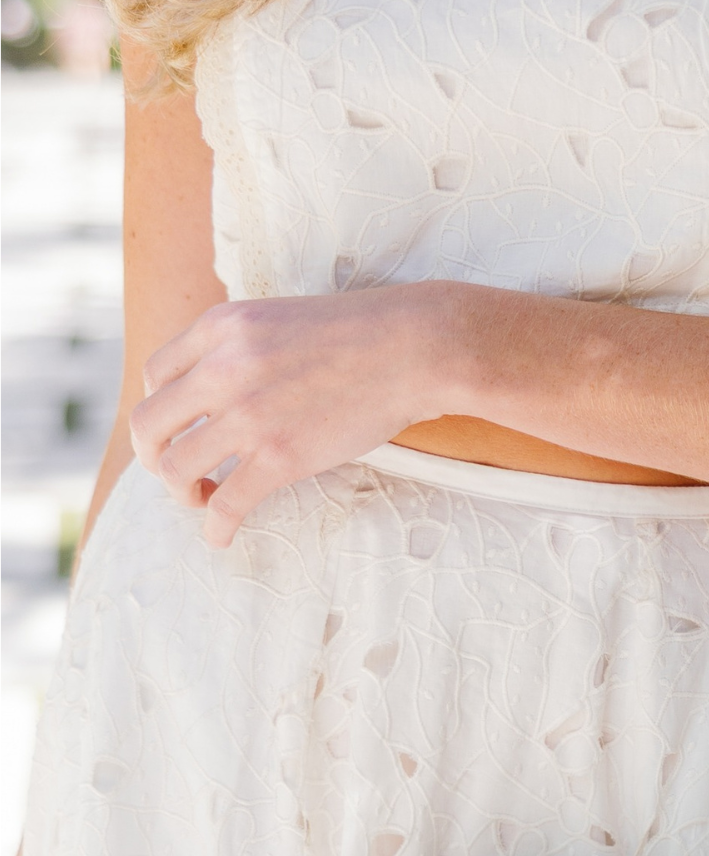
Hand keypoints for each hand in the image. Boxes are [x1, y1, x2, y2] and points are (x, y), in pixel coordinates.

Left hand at [128, 282, 465, 545]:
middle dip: (153, 456)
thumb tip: (220, 392)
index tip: (182, 429)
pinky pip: (226, 504)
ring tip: (201, 498)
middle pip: (150, 424)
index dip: (161, 409)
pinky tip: (221, 537)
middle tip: (176, 471)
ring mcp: (249, 415)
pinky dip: (215, 528)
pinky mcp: (280, 457)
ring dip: (180, 492)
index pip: (155, 376)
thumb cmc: (359, 334)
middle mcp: (222, 368)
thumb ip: (240, 348)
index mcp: (220, 328)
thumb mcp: (278, 318)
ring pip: (175, 468)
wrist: (412, 348)